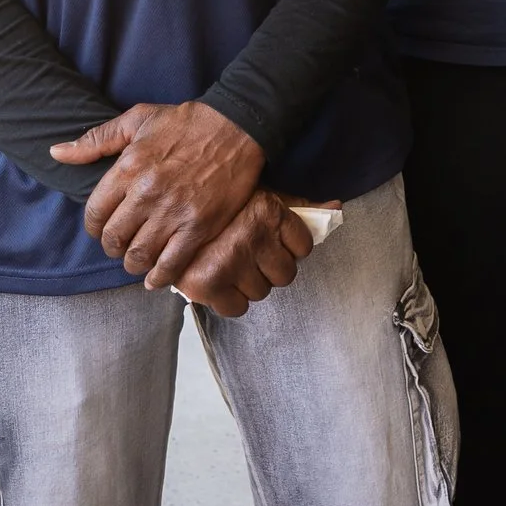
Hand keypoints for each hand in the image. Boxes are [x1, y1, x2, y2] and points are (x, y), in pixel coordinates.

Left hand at [52, 100, 265, 288]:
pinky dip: (160, 277)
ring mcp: (173, 213)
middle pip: (114, 239)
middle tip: (122, 245)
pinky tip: (156, 277)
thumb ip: (95, 140)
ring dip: (134, 263)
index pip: (95, 214)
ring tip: (138, 259)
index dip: (95, 227)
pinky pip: (171, 263)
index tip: (102, 229)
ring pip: (139, 256)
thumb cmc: (187, 122)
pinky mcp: (199, 226)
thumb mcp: (138, 119)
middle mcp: (146, 194)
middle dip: (113, 247)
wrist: (238, 126)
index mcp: (128, 169)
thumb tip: (57, 153)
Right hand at [169, 189, 314, 317]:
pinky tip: (222, 283)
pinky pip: (237, 308)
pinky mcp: (207, 283)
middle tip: (251, 258)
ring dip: (250, 284)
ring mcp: (230, 261)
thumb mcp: (263, 197)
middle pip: (285, 274)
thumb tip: (337, 207)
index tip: (272, 245)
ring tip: (234, 267)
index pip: (303, 247)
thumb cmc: (223, 206)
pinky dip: (231, 301)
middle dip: (270, 268)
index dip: (289, 249)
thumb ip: (301, 206)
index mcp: (269, 211)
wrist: (169, 210)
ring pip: (262, 291)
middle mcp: (253, 236)